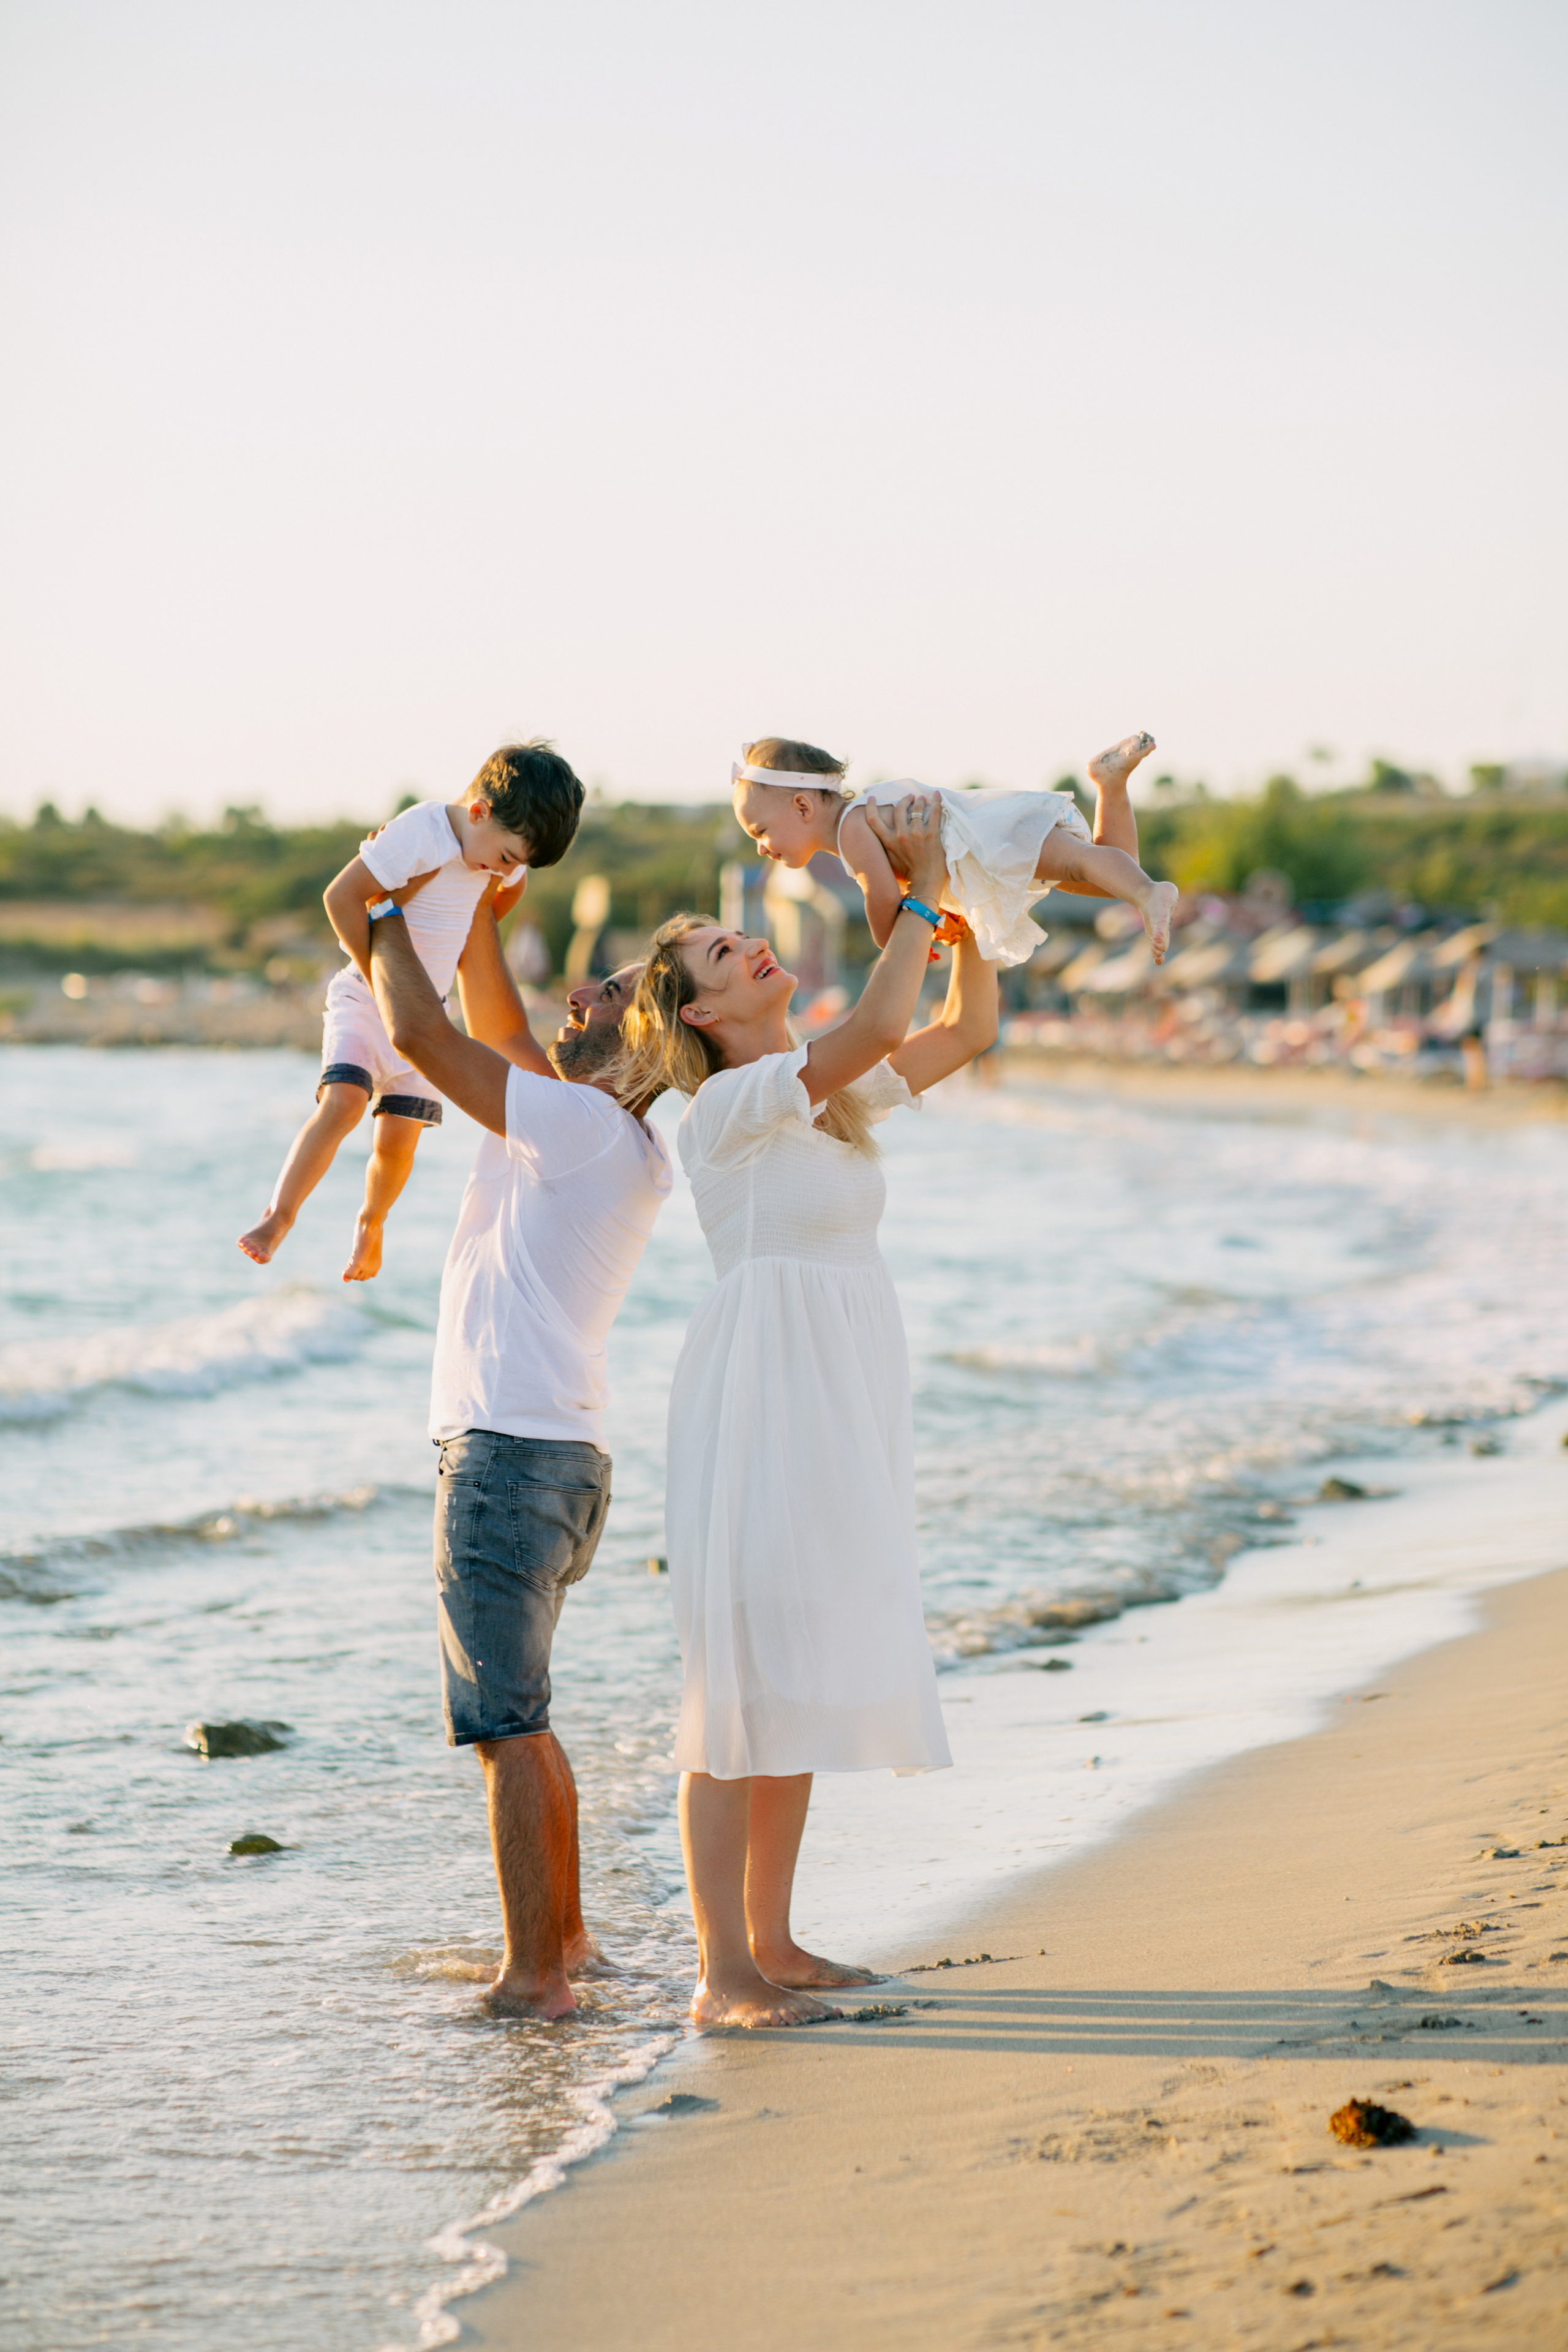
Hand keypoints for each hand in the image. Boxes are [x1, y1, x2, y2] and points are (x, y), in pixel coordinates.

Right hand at [866, 793, 948, 908]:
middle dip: (904, 800)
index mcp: (888, 841)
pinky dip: (936, 802)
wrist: (925, 884)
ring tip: (922, 800)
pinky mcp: (932, 834)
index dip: (871, 806)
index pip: (873, 820)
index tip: (872, 798)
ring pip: (917, 808)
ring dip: (919, 801)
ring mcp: (917, 834)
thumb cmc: (907, 875)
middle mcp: (901, 835)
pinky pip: (934, 812)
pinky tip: (936, 795)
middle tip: (909, 798)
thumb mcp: (889, 861)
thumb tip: (877, 839)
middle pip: (899, 808)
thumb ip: (884, 847)